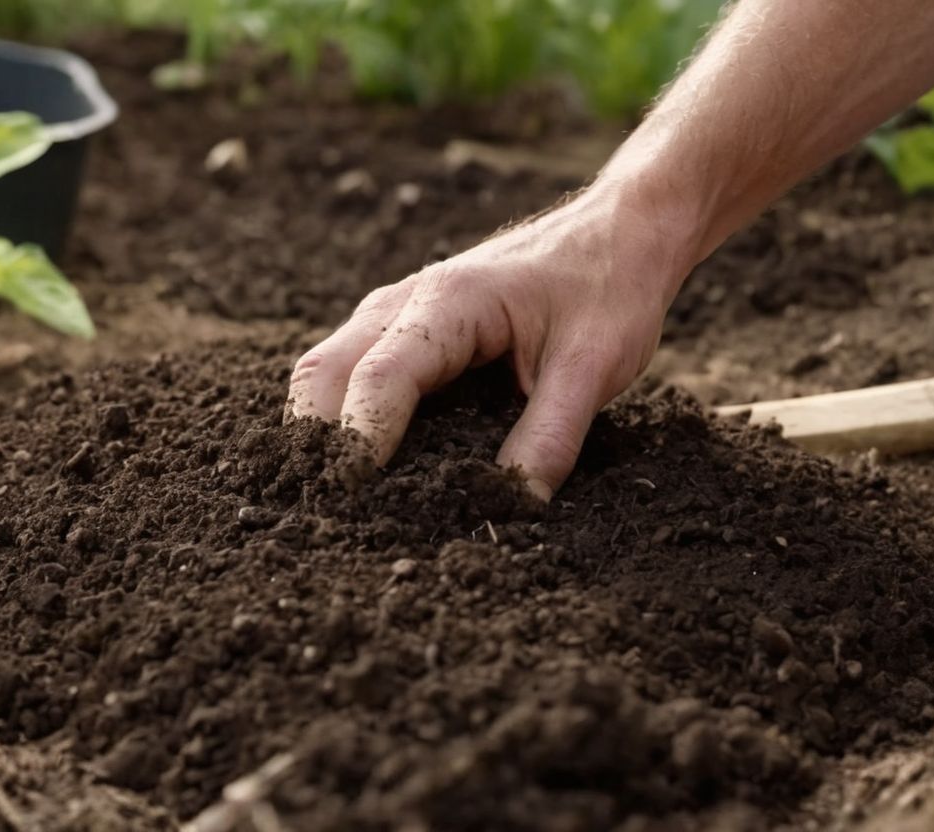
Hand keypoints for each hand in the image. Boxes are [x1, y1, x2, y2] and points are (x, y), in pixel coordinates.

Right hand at [287, 186, 691, 499]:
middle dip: (318, 443)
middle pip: (322, 374)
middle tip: (334, 513)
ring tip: (342, 499)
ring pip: (326, 373)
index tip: (355, 500)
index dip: (359, 442)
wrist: (616, 231)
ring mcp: (393, 313)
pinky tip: (366, 465)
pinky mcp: (400, 330)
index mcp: (447, 304)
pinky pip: (348, 373)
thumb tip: (514, 504)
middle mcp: (402, 304)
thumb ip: (552, 436)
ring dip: (323, 432)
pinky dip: (342, 417)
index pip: (377, 379)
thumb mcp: (594, 366)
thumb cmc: (606, 287)